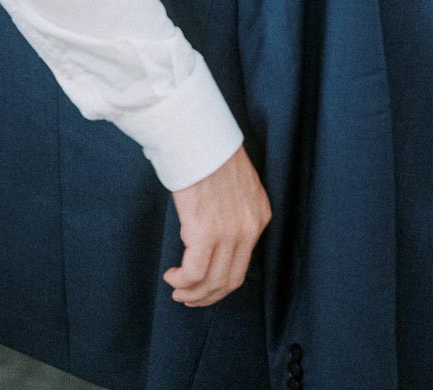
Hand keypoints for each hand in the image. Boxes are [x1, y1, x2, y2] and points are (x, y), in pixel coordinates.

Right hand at [164, 145, 270, 307]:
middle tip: (189, 297)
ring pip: (212, 281)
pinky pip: (193, 272)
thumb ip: (232, 211)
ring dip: (192, 293)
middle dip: (208, 295)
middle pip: (230, 280)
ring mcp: (229, 233)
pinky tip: (172, 275)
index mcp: (260, 216)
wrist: (201, 136)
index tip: (204, 283)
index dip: (221, 280)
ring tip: (177, 290)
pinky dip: (182, 281)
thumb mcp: (237, 185)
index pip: (243, 262)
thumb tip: (209, 235)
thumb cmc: (211, 154)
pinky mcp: (205, 232)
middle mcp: (249, 229)